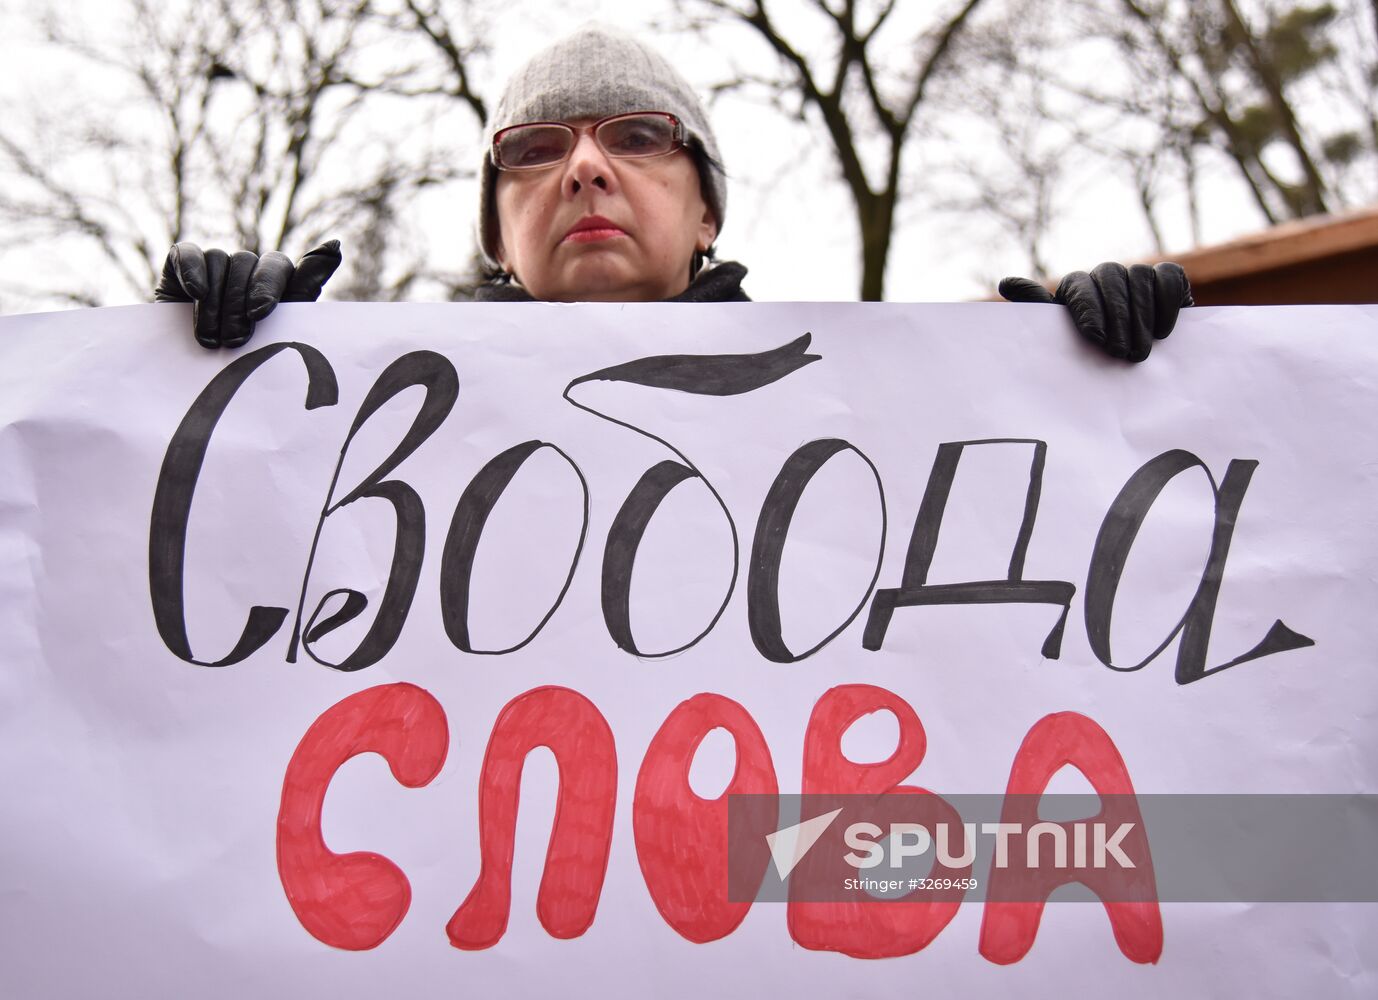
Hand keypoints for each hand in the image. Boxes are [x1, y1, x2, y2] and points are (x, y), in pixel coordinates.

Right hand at [154, 240, 341, 348]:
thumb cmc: (245, 353)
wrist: (193, 369)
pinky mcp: (182, 262)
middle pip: (247, 264)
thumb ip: (305, 287)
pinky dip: (192, 271)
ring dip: (214, 304)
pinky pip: (188, 254)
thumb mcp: (279, 328)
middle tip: (236, 341)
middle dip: (239, 305)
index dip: (269, 285)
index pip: (279, 267)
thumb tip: (336, 245)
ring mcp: (216, 262)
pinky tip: (196, 292)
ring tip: (212, 340)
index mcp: (276, 280)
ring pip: (219, 261)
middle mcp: (247, 267)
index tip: (261, 312)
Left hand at [998, 262, 1192, 362]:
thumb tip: (1006, 283)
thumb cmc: (1084, 355)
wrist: (1128, 366)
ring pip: (1139, 276)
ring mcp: (1135, 274)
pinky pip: (1168, 276)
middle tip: (1121, 353)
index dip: (1088, 309)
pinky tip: (1162, 332)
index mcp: (1074, 287)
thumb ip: (1037, 312)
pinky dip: (1167, 300)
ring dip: (1141, 317)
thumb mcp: (1058, 339)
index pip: (1079, 284)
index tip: (1096, 339)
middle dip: (1118, 318)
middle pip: (1110, 277)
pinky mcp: (1166, 277)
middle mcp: (1103, 275)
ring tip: (1140, 353)